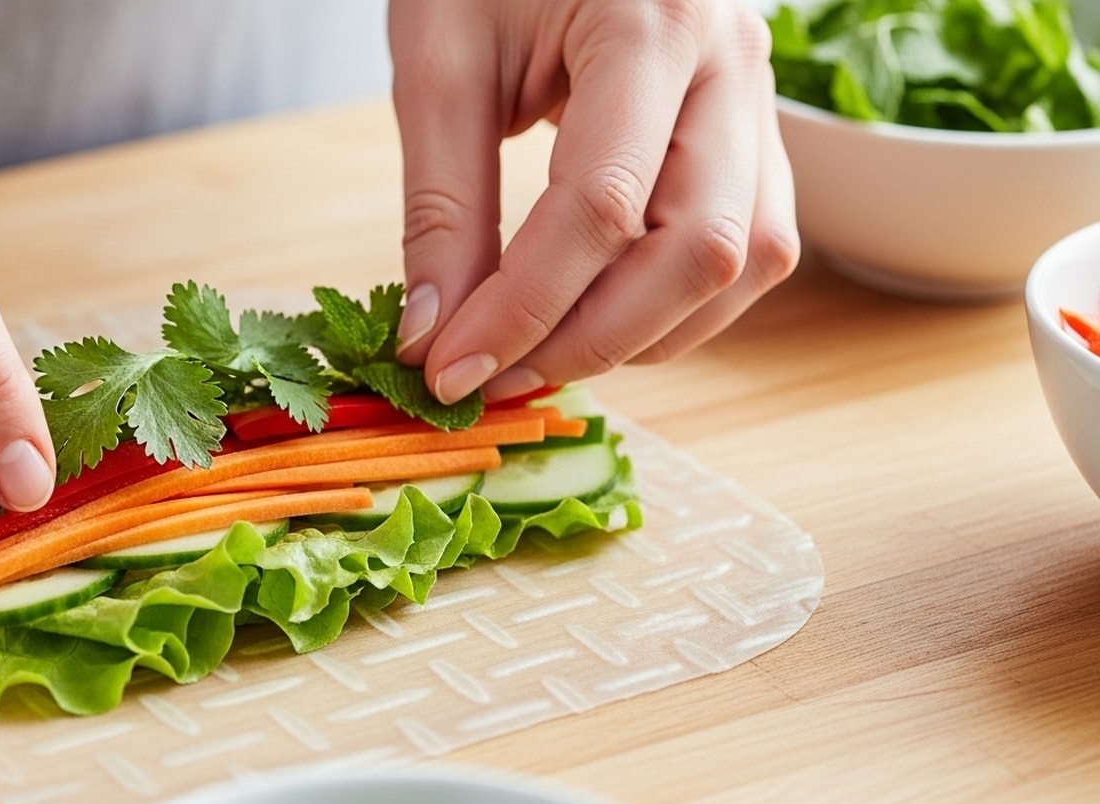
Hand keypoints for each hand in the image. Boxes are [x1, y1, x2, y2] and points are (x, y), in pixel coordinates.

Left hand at [389, 0, 799, 401]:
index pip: (602, 204)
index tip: (446, 370)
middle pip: (703, 249)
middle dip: (592, 338)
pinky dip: (672, 305)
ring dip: (642, 334)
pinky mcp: (755, 133)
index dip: (522, 308)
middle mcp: (733, 62)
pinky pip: (745, 248)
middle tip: (494, 379)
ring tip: (537, 354)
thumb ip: (441, 205)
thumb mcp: (440, 62)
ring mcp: (759, 98)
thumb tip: (434, 336)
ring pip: (743, 263)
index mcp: (653, 21)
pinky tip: (593, 315)